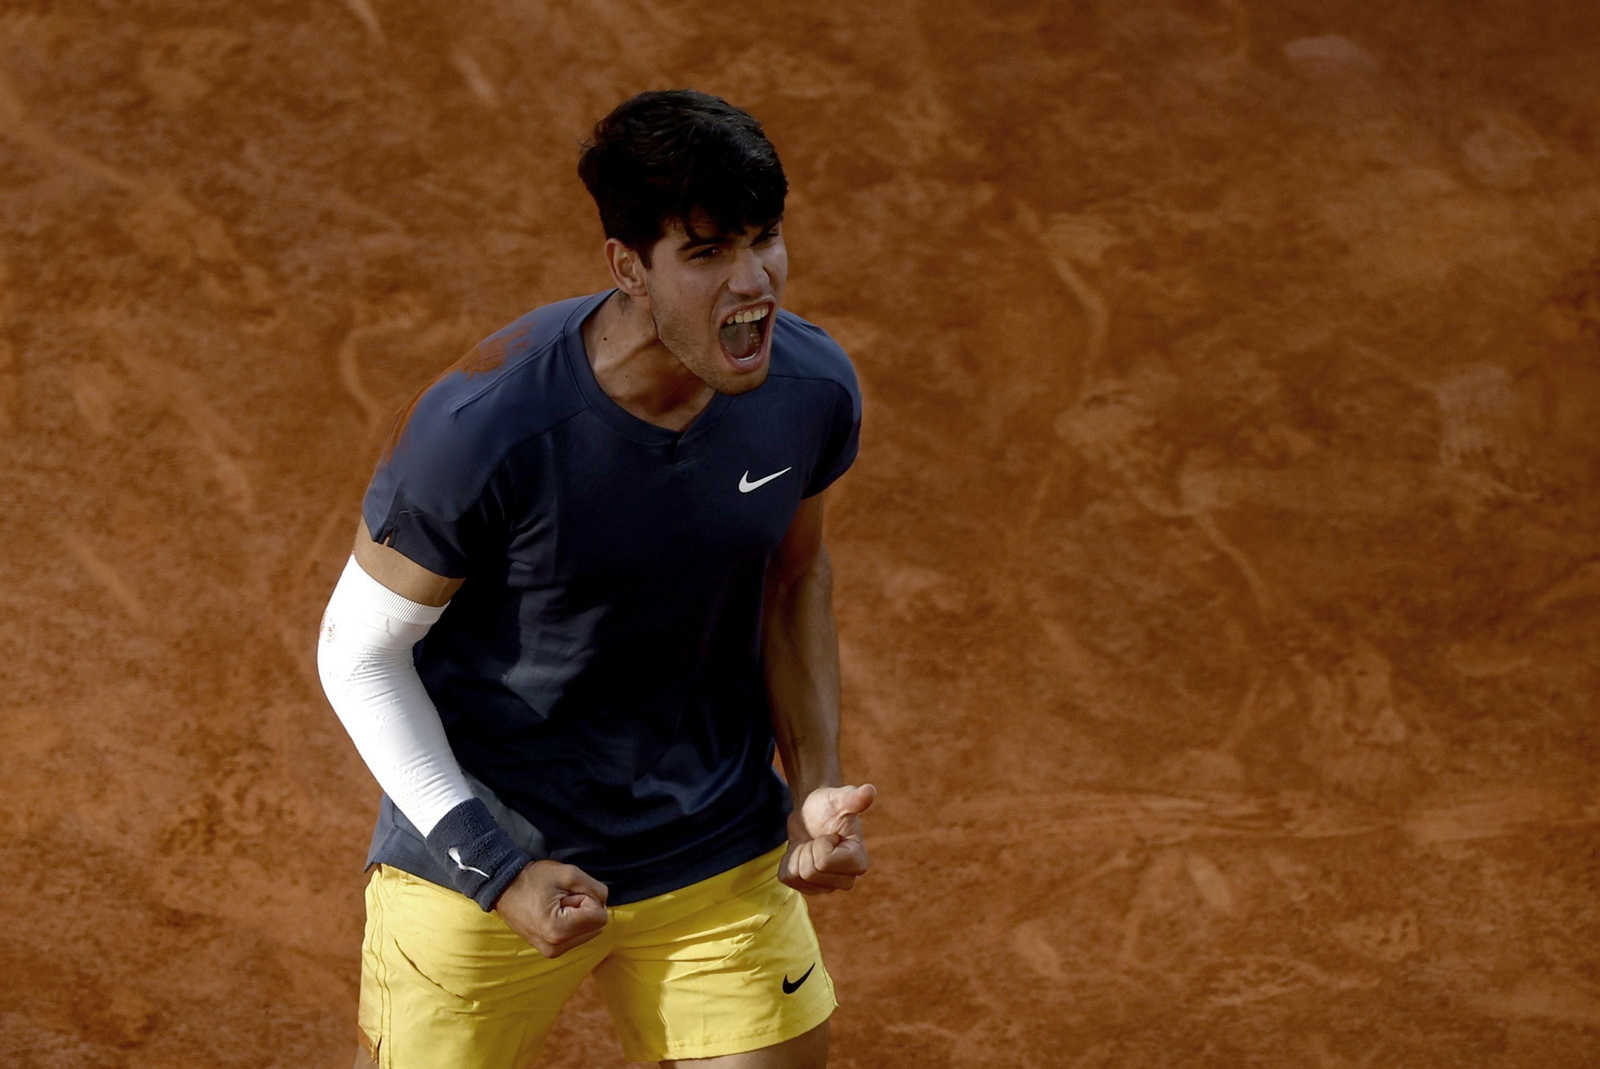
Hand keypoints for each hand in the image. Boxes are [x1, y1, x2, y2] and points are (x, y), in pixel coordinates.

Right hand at [493, 859, 608, 957]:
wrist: (504, 888)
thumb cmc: (534, 879)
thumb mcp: (569, 874)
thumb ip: (596, 888)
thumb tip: (605, 903)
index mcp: (559, 930)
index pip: (600, 917)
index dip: (588, 899)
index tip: (567, 894)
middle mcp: (556, 947)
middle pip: (595, 926)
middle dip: (584, 909)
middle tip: (560, 899)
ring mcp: (552, 952)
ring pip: (588, 932)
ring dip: (577, 916)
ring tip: (554, 906)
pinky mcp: (550, 951)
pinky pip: (576, 937)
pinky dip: (571, 924)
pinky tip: (552, 914)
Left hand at [779, 783, 875, 895]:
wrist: (813, 812)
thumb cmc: (830, 805)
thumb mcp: (840, 798)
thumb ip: (854, 798)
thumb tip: (870, 790)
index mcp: (858, 863)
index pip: (824, 862)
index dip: (820, 843)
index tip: (830, 834)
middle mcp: (846, 880)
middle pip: (810, 872)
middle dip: (807, 849)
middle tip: (818, 839)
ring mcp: (827, 887)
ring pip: (797, 876)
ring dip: (798, 854)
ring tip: (811, 844)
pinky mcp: (808, 889)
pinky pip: (787, 880)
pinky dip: (788, 861)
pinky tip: (802, 852)